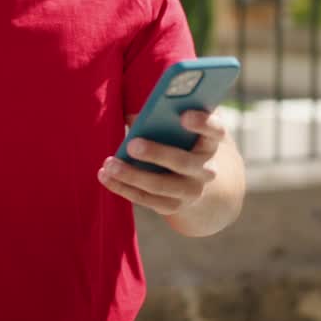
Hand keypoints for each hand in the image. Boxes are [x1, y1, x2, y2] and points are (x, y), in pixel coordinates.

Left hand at [97, 109, 227, 215]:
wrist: (194, 180)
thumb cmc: (180, 140)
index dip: (203, 124)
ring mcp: (191, 191)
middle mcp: (206, 169)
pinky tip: (104, 176)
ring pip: (161, 185)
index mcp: (211, 142)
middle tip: (132, 144)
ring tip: (109, 164)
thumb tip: (132, 114)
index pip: (215, 131)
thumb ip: (163, 116)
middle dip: (157, 153)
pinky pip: (146, 199)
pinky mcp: (173, 206)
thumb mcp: (179, 127)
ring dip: (133, 175)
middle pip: (183, 162)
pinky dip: (123, 187)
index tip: (185, 115)